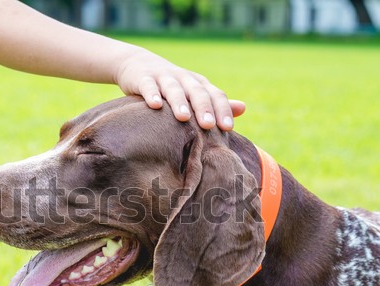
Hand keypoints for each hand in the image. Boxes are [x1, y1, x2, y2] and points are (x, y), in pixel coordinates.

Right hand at [115, 49, 244, 129]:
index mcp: (197, 84)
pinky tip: (155, 105)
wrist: (137, 64)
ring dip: (179, 102)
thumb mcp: (192, 91)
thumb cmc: (169, 86)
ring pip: (173, 89)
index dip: (222, 109)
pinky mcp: (143, 78)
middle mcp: (183, 79)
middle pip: (196, 92)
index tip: (228, 128)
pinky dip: (152, 94)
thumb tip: (243, 109)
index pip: (214, 95)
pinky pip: (148, 86)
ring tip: (183, 117)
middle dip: (203, 108)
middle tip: (209, 125)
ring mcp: (162, 78)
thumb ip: (214, 102)